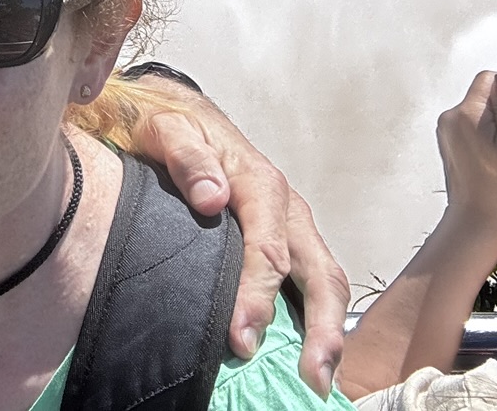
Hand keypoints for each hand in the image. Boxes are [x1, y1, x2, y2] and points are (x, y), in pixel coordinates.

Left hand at [132, 93, 348, 397]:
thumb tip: (211, 197)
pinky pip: (312, 283)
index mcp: (261, 184)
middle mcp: (288, 209)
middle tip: (312, 379)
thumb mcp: (167, 130)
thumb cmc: (172, 128)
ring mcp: (293, 227)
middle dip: (320, 328)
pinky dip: (319, 321)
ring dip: (328, 331)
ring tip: (320, 380)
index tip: (242, 338)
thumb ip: (187, 159)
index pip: (268, 249)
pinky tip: (309, 356)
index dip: (258, 297)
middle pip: (318, 272)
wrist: (181, 115)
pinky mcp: (289, 242)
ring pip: (325, 281)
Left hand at [435, 72, 496, 243]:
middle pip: (483, 98)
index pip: (488, 79)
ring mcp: (447, 134)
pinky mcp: (450, 146)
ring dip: (495, 129)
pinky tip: (495, 161)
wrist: (478, 221)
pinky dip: (486, 141)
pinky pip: (472, 131)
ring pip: (479, 116)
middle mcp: (449, 120)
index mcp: (464, 113)